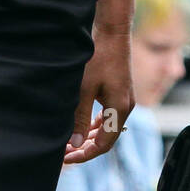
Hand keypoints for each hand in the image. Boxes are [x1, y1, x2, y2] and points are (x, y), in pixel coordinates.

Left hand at [64, 27, 133, 164]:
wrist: (113, 33)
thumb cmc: (98, 57)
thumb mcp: (84, 88)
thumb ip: (79, 116)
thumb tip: (74, 143)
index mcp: (119, 110)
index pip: (103, 144)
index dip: (85, 154)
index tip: (67, 158)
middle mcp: (125, 107)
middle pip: (106, 138)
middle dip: (85, 147)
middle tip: (64, 152)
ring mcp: (123, 99)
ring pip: (106, 127)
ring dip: (89, 135)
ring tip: (69, 140)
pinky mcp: (119, 91)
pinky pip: (108, 115)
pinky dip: (94, 122)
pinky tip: (81, 123)